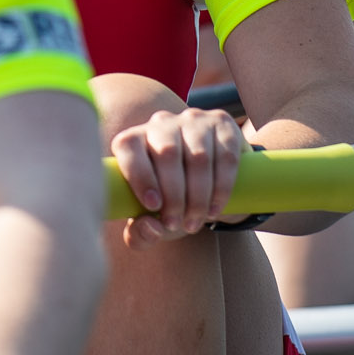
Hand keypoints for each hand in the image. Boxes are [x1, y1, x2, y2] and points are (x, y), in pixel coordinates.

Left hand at [108, 106, 246, 246]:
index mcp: (134, 140)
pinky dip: (221, 187)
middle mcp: (161, 123)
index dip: (139, 175)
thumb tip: (152, 228)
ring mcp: (193, 120)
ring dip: (198, 196)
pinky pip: (225, 156)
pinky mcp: (222, 123)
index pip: (128, 147)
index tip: (153, 206)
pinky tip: (214, 208)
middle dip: (173, 196)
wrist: (208, 186)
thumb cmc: (170, 202)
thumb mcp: (152, 221)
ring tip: (195, 222)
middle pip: (167, 154)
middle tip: (177, 224)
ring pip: (198, 157)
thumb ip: (140, 234)